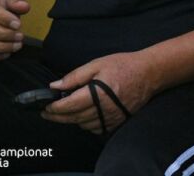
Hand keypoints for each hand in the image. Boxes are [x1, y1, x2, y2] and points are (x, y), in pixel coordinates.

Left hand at [42, 51, 156, 133]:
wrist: (149, 73)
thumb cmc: (124, 66)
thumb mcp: (97, 64)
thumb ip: (75, 76)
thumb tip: (55, 86)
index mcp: (97, 93)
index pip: (68, 106)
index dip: (53, 107)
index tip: (44, 106)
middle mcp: (104, 108)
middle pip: (73, 118)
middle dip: (57, 116)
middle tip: (47, 112)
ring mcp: (111, 117)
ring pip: (82, 125)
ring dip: (71, 120)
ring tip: (66, 111)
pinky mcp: (117, 121)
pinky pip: (95, 128)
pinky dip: (85, 124)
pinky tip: (83, 115)